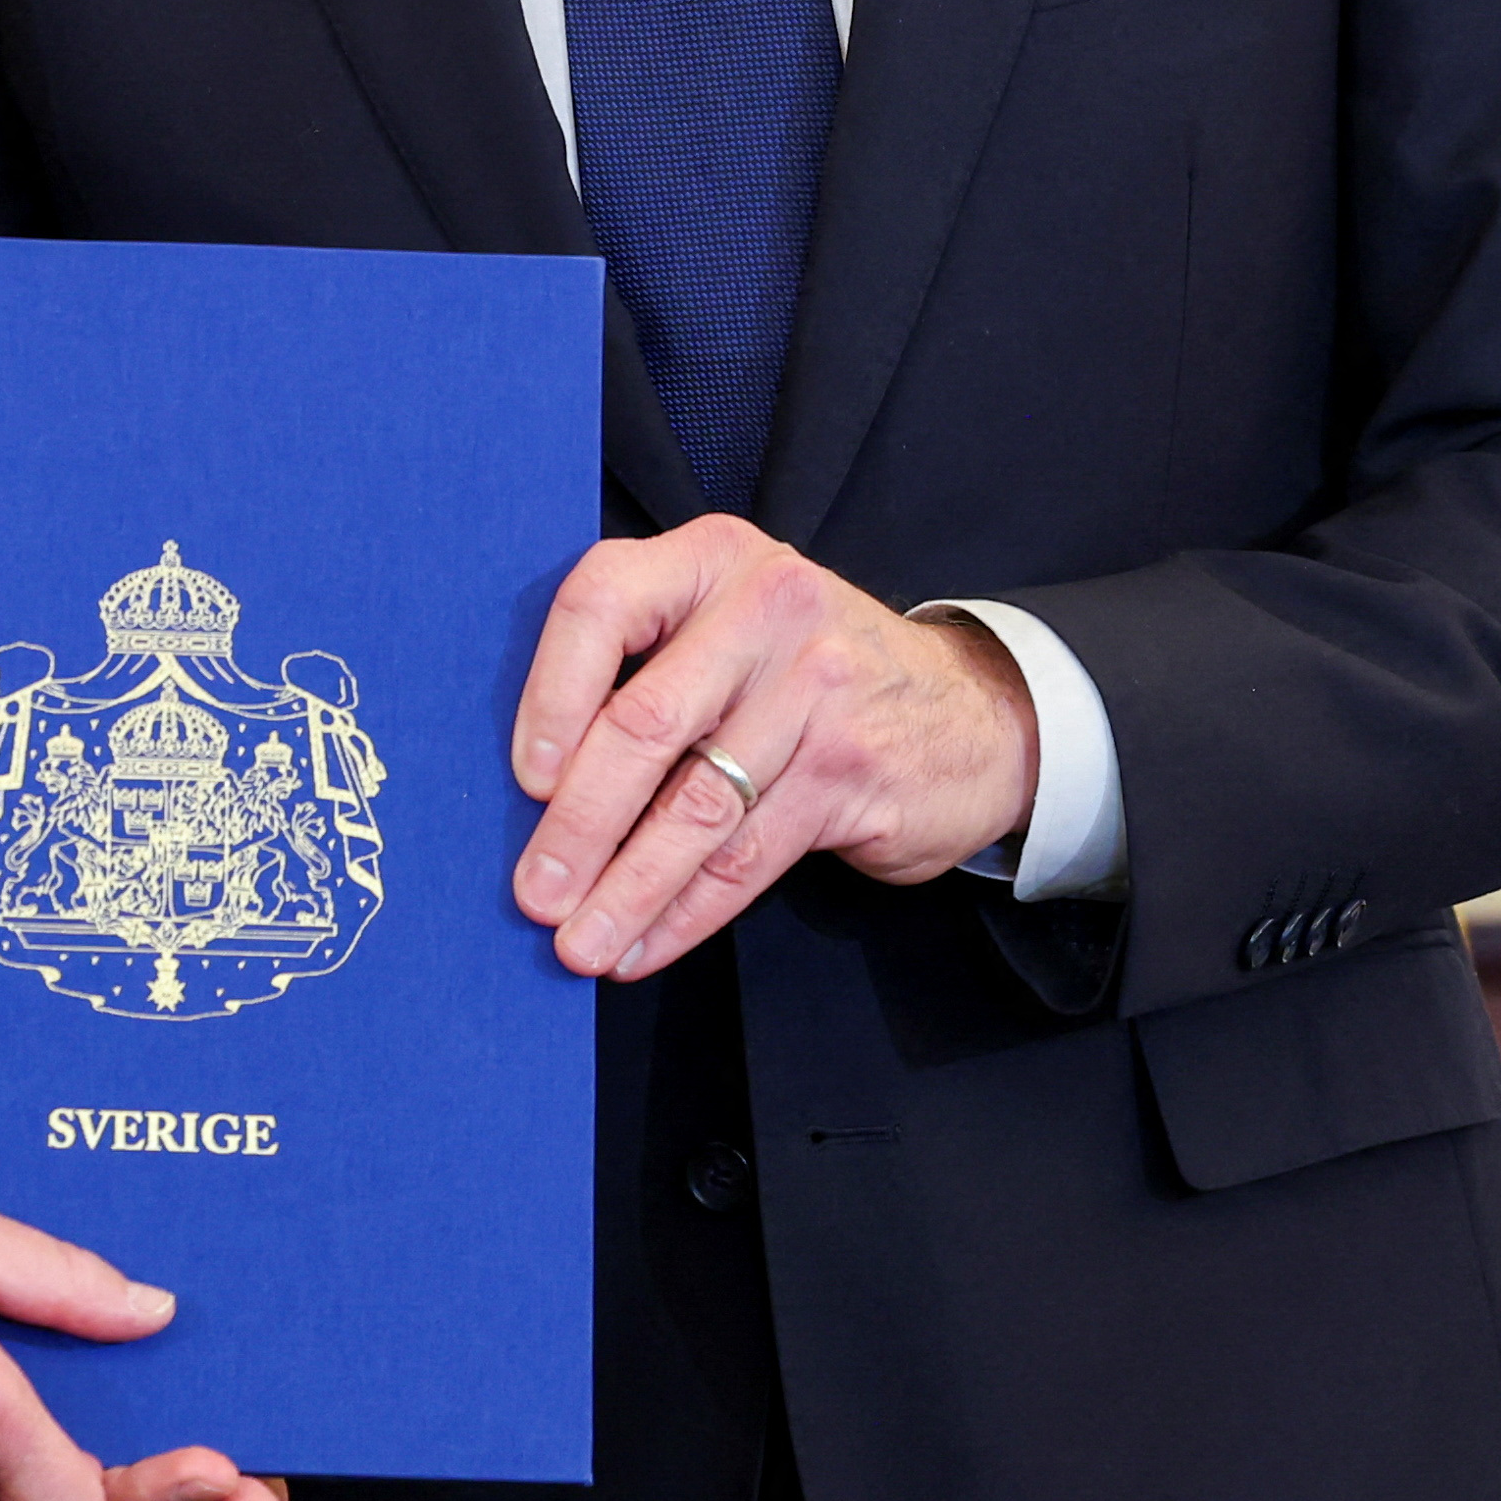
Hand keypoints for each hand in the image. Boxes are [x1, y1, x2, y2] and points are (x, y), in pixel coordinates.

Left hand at [507, 515, 1039, 980]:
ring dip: (626, 888)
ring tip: (579, 943)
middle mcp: (766, 608)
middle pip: (647, 722)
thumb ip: (647, 664)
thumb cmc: (807, 672)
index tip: (525, 779)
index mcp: (711, 557)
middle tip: (534, 893)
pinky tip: (644, 943)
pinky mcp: (851, 770)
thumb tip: (533, 784)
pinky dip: (685, 912)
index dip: (550, 694)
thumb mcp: (732, 624)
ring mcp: (818, 689)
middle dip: (578, 823)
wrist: (975, 712)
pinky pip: (747, 857)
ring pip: (697, 806)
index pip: (603, 602)